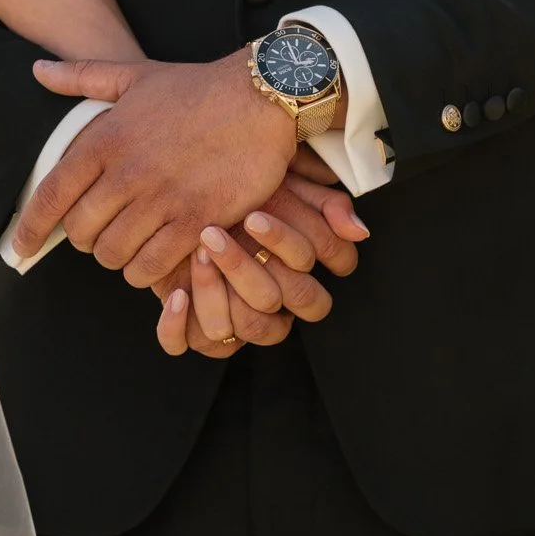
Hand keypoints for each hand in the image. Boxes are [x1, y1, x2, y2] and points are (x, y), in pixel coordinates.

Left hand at [15, 53, 297, 287]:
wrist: (262, 96)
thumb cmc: (198, 88)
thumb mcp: (135, 75)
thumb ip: (82, 76)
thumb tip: (38, 70)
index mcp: (105, 138)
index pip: (51, 195)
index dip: (29, 229)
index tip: (18, 248)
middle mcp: (127, 172)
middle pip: (81, 234)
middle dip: (86, 240)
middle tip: (104, 233)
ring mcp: (162, 199)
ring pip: (114, 255)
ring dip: (119, 257)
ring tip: (133, 245)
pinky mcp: (196, 221)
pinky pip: (154, 266)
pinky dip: (150, 271)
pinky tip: (159, 259)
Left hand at [155, 185, 369, 359]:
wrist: (182, 199)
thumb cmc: (243, 196)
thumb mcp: (287, 191)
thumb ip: (326, 207)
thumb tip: (358, 231)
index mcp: (295, 286)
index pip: (313, 299)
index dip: (287, 257)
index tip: (255, 216)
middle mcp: (265, 311)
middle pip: (269, 310)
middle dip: (242, 271)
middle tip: (214, 233)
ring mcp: (228, 322)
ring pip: (230, 329)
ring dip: (211, 292)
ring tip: (197, 251)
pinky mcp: (188, 327)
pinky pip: (183, 344)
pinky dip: (175, 326)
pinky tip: (176, 294)